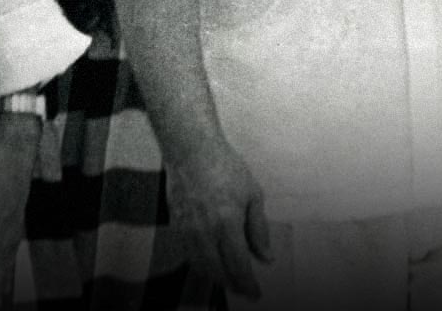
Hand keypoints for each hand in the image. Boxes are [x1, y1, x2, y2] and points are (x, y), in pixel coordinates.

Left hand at [0, 112, 41, 306]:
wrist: (19, 141)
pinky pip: (16, 242)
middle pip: (2, 260)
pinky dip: (12, 257)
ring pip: (11, 253)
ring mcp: (17, 216)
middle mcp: (10, 222)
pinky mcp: (19, 209)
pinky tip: (10, 258)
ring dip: (7, 275)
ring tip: (5, 294)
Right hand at [168, 138, 272, 299]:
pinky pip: (189, 254)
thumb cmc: (224, 166)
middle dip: (233, 285)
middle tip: (245, 290)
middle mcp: (205, 231)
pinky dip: (202, 264)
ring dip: (217, 277)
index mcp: (228, 222)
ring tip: (231, 280)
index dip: (248, 283)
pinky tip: (212, 263)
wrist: (191, 149)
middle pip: (218, 272)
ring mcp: (187, 229)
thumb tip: (266, 256)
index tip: (255, 293)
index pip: (239, 264)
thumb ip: (259, 229)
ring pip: (201, 266)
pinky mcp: (175, 225)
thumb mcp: (253, 194)